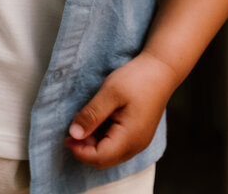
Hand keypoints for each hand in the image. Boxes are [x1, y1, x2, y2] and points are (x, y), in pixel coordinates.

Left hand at [64, 51, 177, 169]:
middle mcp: (135, 145)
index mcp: (129, 138)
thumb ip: (92, 115)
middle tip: (73, 128)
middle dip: (85, 148)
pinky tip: (97, 120)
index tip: (66, 136)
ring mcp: (138, 140)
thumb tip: (74, 134)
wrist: (161, 69)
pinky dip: (103, 137)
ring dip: (93, 142)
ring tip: (84, 120)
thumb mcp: (110, 93)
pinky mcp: (138, 133)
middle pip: (104, 159)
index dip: (79, 150)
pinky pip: (117, 144)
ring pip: (110, 152)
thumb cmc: (138, 79)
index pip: (99, 157)